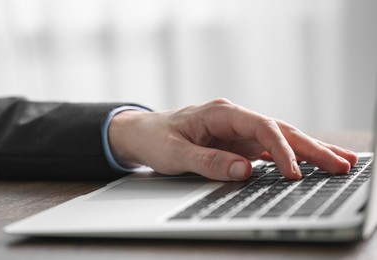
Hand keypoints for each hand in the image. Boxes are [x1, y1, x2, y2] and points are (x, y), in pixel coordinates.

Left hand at [108, 98, 357, 180]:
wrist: (142, 134)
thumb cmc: (156, 138)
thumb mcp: (176, 153)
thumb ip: (209, 161)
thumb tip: (244, 171)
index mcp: (220, 113)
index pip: (261, 127)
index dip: (281, 149)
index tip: (293, 172)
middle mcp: (234, 119)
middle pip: (279, 130)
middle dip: (310, 147)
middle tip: (341, 163)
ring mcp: (237, 132)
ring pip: (279, 139)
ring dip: (308, 150)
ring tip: (338, 161)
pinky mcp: (236, 144)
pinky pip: (268, 150)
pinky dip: (290, 157)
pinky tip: (308, 165)